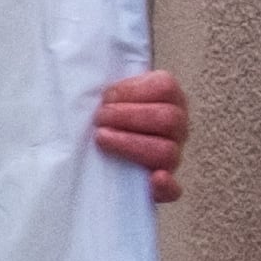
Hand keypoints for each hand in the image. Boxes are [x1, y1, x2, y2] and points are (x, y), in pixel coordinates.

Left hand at [93, 69, 188, 203]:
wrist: (92, 154)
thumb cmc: (99, 115)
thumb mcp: (104, 94)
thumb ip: (106, 87)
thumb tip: (85, 70)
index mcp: (167, 99)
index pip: (165, 88)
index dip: (133, 91)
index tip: (106, 97)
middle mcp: (175, 127)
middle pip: (168, 119)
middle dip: (127, 116)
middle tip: (100, 119)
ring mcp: (172, 156)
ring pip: (167, 151)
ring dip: (131, 144)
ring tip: (102, 138)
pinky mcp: (162, 186)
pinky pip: (172, 190)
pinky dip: (165, 186)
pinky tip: (153, 179)